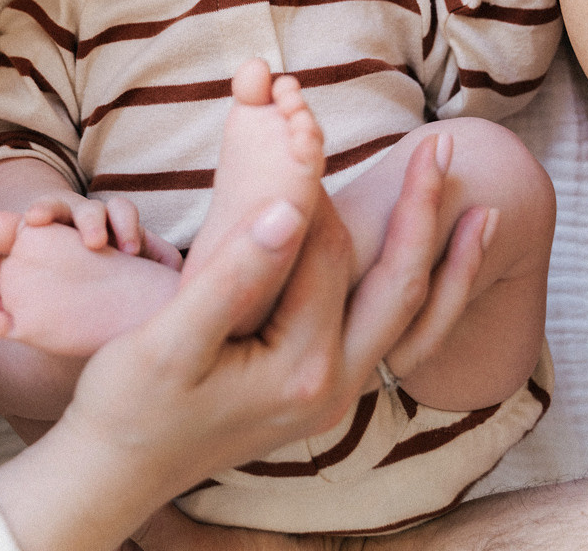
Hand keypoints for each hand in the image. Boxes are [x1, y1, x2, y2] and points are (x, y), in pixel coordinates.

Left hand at [0, 191, 182, 269]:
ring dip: (126, 226)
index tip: (34, 220)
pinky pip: (158, 242)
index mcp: (58, 222)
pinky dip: (160, 250)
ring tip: (129, 250)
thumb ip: (8, 247)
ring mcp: (119, 231)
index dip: (43, 210)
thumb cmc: (57, 275)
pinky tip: (162, 266)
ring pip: (122, 212)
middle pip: (89, 208)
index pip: (49, 208)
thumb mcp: (33, 263)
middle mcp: (89, 220)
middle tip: (93, 242)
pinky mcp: (147, 247)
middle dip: (90, 220)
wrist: (96, 295)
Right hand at [61, 137, 484, 506]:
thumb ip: (234, 276)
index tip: (312, 118)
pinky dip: (409, 286)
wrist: (118, 468)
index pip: (327, 253)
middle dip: (421, 210)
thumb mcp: (171, 341)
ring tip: (470, 201)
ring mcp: (333, 390)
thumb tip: (293, 207)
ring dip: (434, 251)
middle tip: (440, 143)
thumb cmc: (130, 404)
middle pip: (397, 284)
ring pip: (403, 311)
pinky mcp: (320, 385)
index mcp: (301, 370)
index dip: (321, 183)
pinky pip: (382, 328)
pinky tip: (421, 256)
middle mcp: (333, 385)